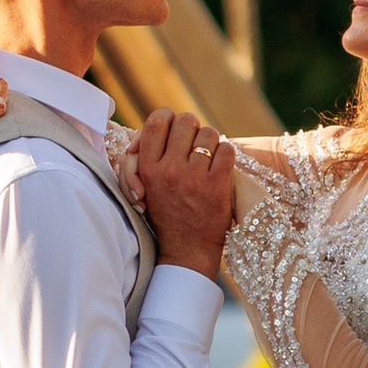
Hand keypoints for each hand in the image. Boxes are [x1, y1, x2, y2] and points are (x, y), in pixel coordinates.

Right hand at [136, 108, 236, 274]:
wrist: (186, 249)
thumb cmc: (164, 214)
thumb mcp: (143, 186)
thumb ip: (141, 157)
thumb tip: (148, 132)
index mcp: (147, 168)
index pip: (157, 120)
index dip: (168, 118)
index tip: (172, 130)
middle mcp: (169, 170)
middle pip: (185, 121)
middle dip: (192, 128)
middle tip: (193, 143)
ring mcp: (193, 177)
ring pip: (208, 133)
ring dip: (211, 142)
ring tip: (207, 156)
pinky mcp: (216, 184)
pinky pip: (226, 150)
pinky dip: (226, 154)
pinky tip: (220, 166)